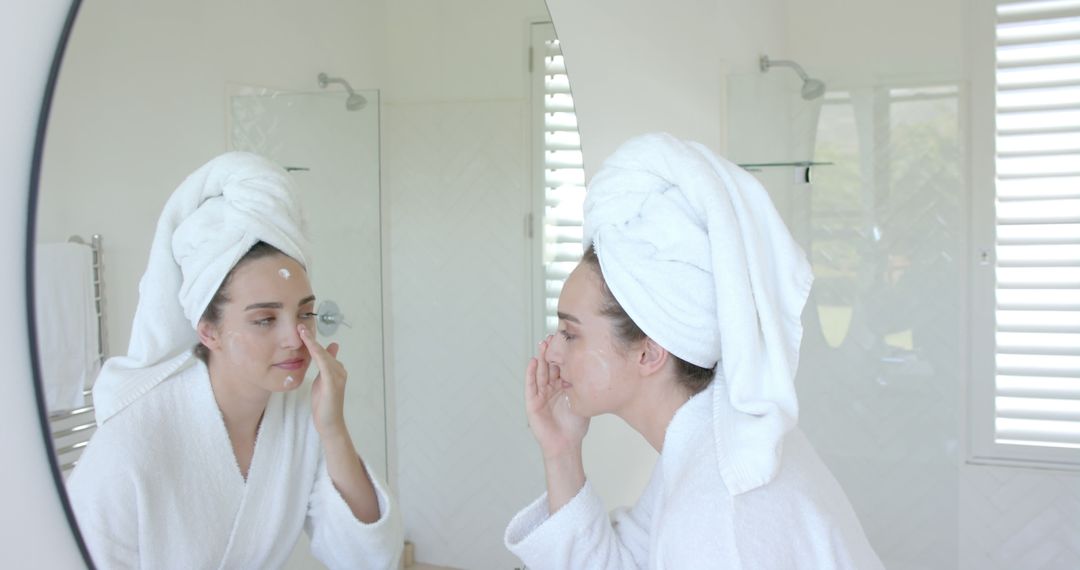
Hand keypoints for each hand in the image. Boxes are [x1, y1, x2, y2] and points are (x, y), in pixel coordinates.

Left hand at [299, 325, 347, 437]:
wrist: (329, 423)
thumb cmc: (324, 405)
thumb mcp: (322, 382)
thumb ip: (323, 368)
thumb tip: (327, 353)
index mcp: (336, 370)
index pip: (323, 352)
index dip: (313, 340)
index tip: (303, 329)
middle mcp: (340, 370)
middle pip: (323, 351)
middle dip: (311, 338)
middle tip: (300, 325)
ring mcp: (338, 376)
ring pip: (323, 355)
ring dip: (312, 342)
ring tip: (302, 331)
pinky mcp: (333, 383)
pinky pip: (324, 364)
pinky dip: (318, 353)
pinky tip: (310, 346)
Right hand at [525, 336, 588, 458]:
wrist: (566, 444)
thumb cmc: (575, 426)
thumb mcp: (583, 401)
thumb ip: (586, 387)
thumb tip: (602, 370)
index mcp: (562, 387)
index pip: (560, 367)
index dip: (562, 354)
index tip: (565, 340)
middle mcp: (550, 388)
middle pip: (549, 366)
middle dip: (550, 352)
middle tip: (552, 337)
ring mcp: (540, 395)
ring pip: (539, 372)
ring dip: (540, 358)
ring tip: (542, 344)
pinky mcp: (532, 403)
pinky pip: (531, 386)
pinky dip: (531, 373)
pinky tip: (532, 362)